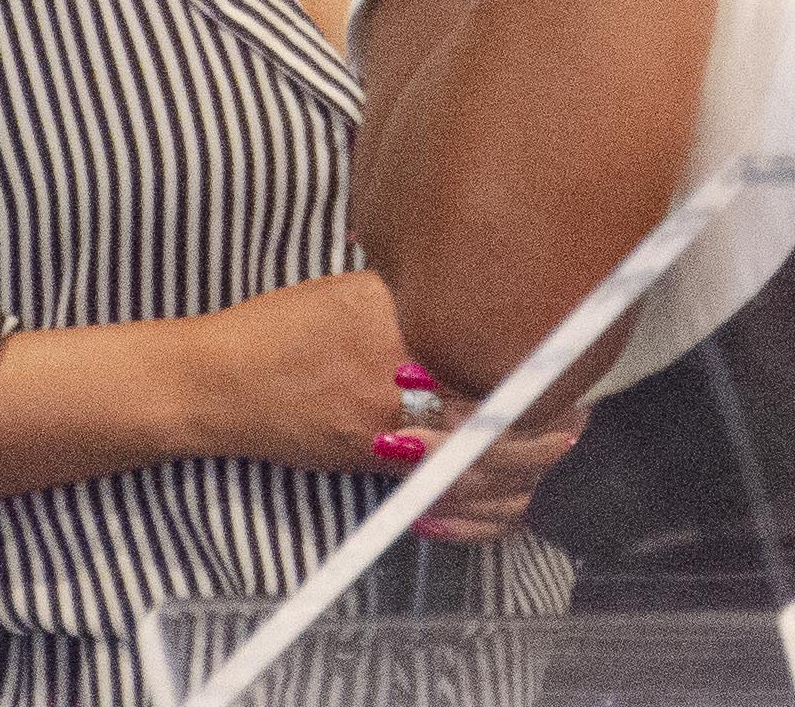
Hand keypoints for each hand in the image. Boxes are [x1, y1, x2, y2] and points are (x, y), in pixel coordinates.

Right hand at [185, 272, 579, 533]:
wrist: (218, 382)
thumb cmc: (283, 328)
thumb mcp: (351, 291)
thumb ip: (413, 297)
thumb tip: (476, 287)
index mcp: (393, 329)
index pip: (483, 352)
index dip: (533, 366)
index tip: (567, 362)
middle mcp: (392, 384)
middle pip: (488, 416)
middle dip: (542, 425)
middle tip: (576, 417)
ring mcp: (381, 433)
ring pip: (470, 465)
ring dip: (521, 467)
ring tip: (554, 454)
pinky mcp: (367, 466)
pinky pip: (437, 496)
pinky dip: (477, 507)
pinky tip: (506, 503)